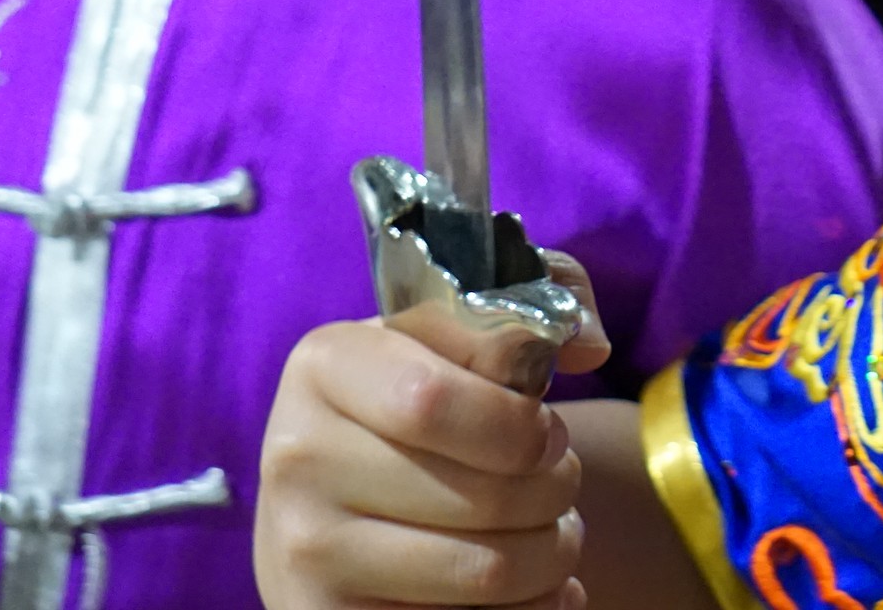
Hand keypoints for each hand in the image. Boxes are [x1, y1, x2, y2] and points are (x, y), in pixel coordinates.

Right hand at [256, 252, 613, 608]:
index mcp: (324, 365)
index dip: (522, 423)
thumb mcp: (459, 335)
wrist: (336, 504)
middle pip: (482, 494)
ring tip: (550, 532)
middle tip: (558, 482)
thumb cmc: (425, 406)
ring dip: (552, 554)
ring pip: (486, 572)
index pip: (435, 400)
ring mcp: (301, 553)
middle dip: (556, 491)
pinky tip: (528, 590)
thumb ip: (539, 301)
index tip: (548, 430)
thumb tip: (588, 341)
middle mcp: (295, 459)